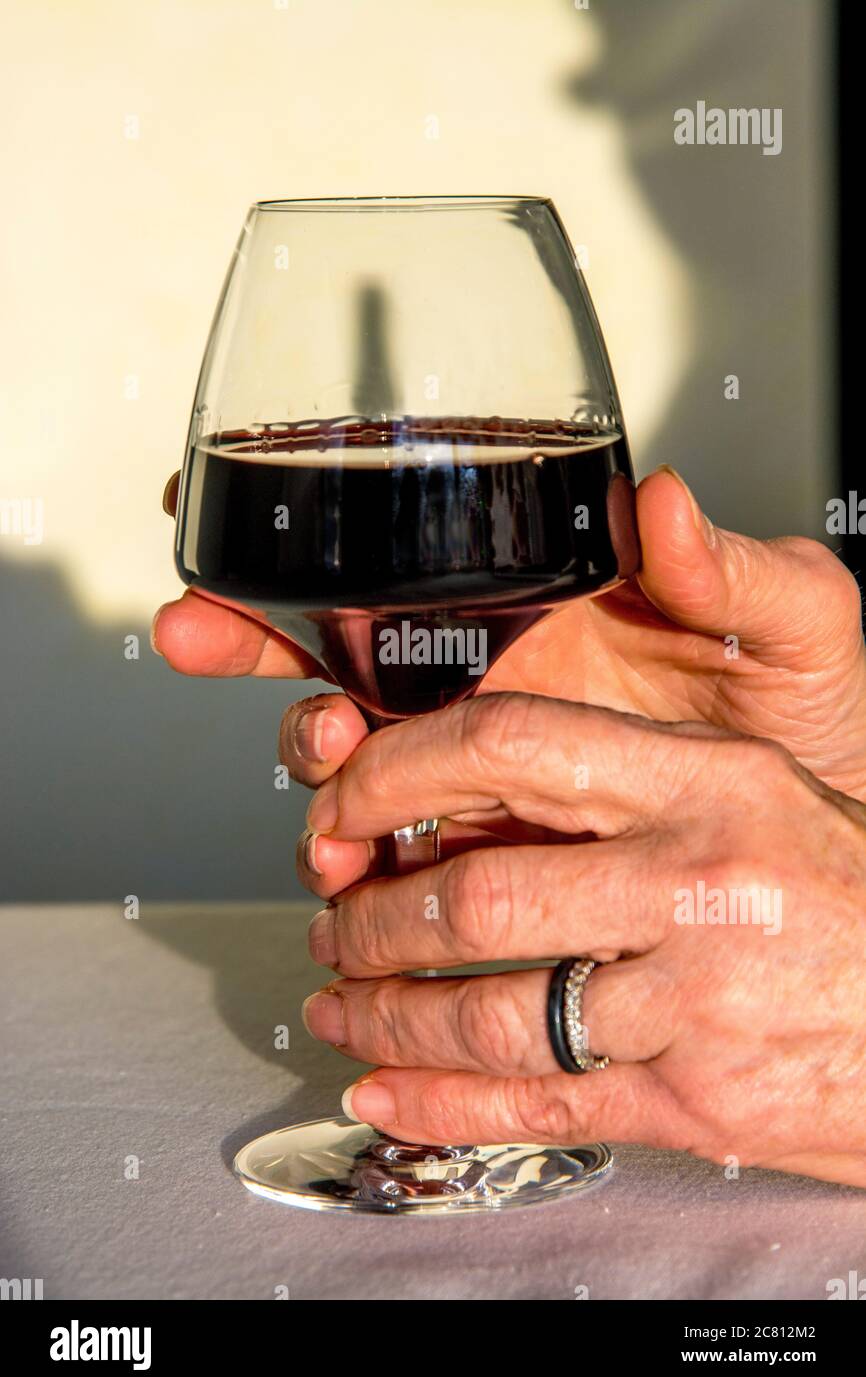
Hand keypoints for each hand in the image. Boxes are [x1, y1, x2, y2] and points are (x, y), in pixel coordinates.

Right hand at [155, 467, 865, 796]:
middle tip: (195, 628)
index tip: (213, 495)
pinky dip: (355, 857)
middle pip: (335, 644)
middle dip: (246, 632)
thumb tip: (667, 498)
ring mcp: (478, 766)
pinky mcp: (486, 848)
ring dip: (305, 762)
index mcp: (540, 603)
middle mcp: (487, 676)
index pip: (407, 556)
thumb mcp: (799, 631)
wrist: (825, 843)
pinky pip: (395, 848)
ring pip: (347, 751)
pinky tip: (355, 872)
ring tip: (323, 790)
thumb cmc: (817, 723)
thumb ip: (738, 570)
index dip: (309, 529)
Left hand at [297, 694, 865, 1186]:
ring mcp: (695, 997)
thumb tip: (479, 796)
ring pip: (491, 1010)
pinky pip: (538, 1105)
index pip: (513, 747)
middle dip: (378, 914)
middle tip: (338, 917)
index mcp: (711, 780)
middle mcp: (698, 879)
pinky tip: (387, 1090)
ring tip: (345, 1003)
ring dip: (391, 1011)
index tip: (347, 800)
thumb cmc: (857, 900)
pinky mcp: (696, 1099)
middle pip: (481, 892)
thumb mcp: (764, 795)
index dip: (399, 772)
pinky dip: (442, 1103)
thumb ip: (633, 786)